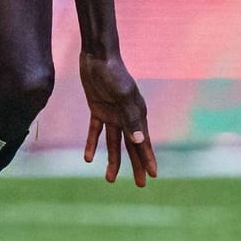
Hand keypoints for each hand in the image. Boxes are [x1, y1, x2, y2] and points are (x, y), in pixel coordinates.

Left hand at [79, 52, 158, 186]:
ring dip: (113, 160)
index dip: (147, 159)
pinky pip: (96, 131)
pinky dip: (92, 144)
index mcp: (138, 114)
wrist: (97, 55)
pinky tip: (88, 159)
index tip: (153, 176)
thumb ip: (131, 119)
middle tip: (140, 185)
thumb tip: (139, 142)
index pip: (143, 142)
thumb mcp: (123, 96)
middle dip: (136, 165)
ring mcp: (112, 113)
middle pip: (132, 146)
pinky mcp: (97, 109)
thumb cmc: (114, 73)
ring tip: (109, 180)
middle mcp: (127, 116)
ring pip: (114, 142)